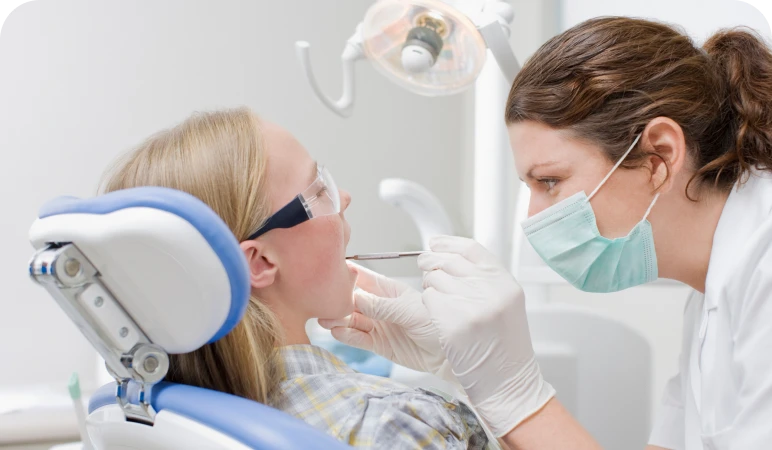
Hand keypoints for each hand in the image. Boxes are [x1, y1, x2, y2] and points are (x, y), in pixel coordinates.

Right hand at [318, 263, 452, 378]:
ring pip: (353, 320)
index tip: (331, 272)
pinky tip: (337, 332)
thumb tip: (357, 298)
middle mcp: (382, 307)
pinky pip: (359, 338)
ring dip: (338, 319)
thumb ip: (382, 307)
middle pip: (354, 301)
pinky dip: (347, 336)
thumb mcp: (409, 311)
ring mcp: (379, 326)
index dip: (348, 275)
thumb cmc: (437, 324)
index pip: (365, 279)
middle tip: (323, 302)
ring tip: (325, 319)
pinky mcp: (379, 345)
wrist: (449, 353)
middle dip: (338, 300)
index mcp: (391, 291)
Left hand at [419, 235, 554, 436]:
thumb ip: (483, 278)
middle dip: (431, 262)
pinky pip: (428, 299)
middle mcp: (490, 290)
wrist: (507, 379)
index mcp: (504, 281)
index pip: (470, 248)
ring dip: (431, 287)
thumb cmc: (504, 343)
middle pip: (448, 261)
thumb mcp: (504, 302)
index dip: (448, 243)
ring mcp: (471, 306)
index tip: (434, 243)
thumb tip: (449, 254)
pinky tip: (439, 316)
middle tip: (425, 267)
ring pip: (434, 279)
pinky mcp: (452, 323)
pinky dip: (428, 304)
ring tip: (441, 302)